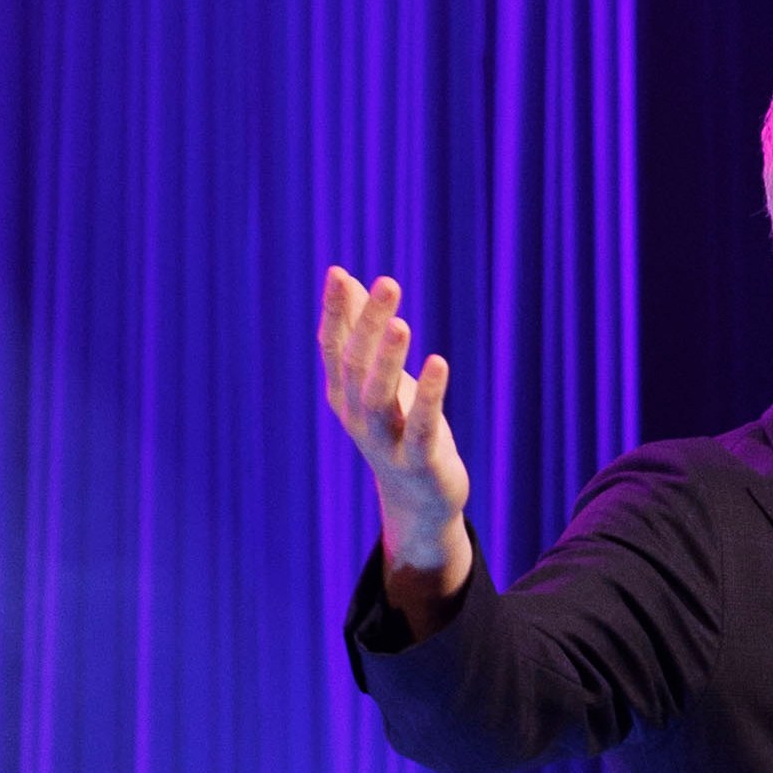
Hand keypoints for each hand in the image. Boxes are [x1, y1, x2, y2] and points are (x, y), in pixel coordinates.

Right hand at [318, 267, 473, 614]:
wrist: (419, 500)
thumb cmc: (400, 428)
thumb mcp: (380, 378)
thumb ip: (361, 330)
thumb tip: (346, 278)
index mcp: (342, 394)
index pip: (332, 347)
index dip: (335, 311)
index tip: (338, 273)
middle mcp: (356, 416)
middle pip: (356, 364)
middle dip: (370, 323)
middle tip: (388, 283)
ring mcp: (384, 442)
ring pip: (379, 396)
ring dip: (389, 358)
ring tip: (402, 323)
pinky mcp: (418, 461)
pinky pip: (421, 427)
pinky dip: (430, 396)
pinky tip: (439, 362)